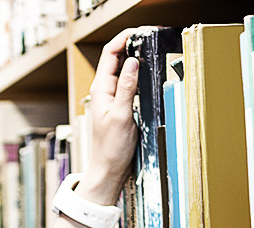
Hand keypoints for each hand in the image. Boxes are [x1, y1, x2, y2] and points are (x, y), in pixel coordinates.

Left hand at [80, 29, 142, 203]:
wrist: (109, 170)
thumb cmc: (111, 148)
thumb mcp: (121, 116)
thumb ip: (127, 88)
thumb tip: (133, 62)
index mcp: (101, 89)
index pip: (110, 53)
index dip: (123, 38)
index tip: (140, 31)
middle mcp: (105, 90)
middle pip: (117, 57)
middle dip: (132, 43)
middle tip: (151, 36)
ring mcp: (112, 98)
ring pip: (124, 69)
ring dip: (136, 57)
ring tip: (152, 49)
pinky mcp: (121, 106)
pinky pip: (129, 83)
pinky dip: (139, 74)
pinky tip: (149, 72)